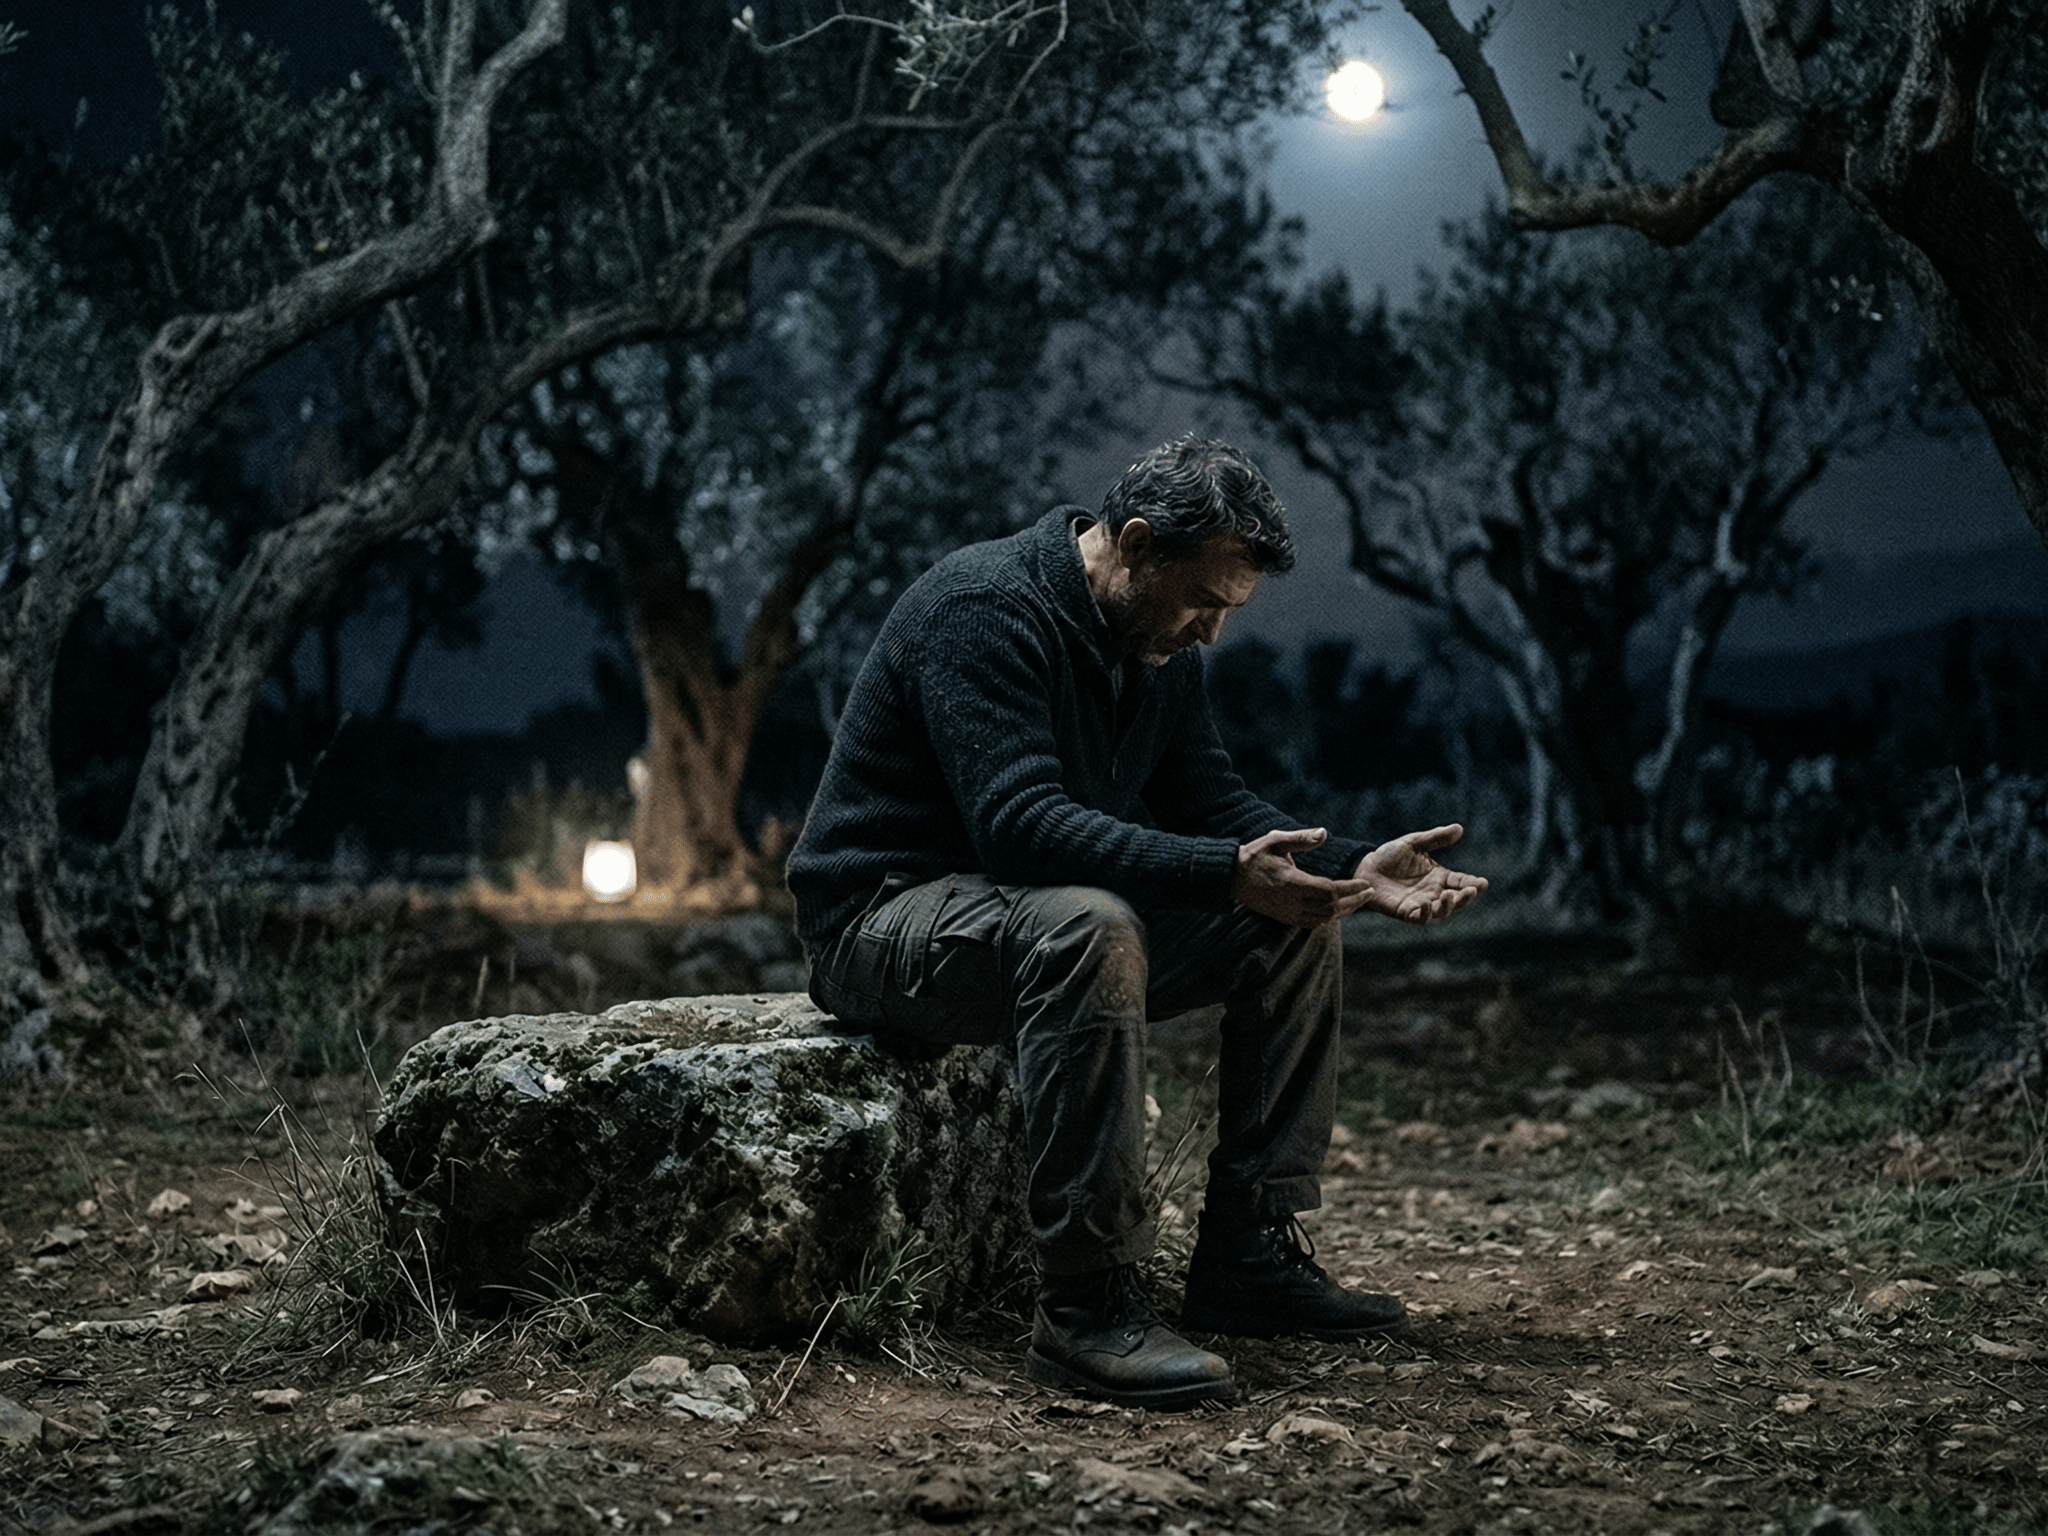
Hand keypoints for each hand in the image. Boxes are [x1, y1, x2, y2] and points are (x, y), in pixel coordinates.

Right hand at [1231, 827, 1375, 927]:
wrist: (1231, 877)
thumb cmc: (1254, 855)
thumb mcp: (1275, 840)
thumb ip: (1301, 839)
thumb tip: (1324, 833)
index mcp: (1291, 882)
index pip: (1329, 890)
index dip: (1351, 888)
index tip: (1366, 884)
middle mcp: (1291, 901)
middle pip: (1331, 908)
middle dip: (1354, 901)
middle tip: (1369, 893)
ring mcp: (1287, 912)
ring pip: (1323, 918)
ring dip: (1343, 911)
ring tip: (1357, 901)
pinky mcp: (1284, 918)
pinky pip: (1312, 923)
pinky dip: (1328, 918)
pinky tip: (1337, 909)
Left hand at [1354, 824, 1487, 925]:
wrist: (1366, 867)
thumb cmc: (1390, 855)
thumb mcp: (1414, 843)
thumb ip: (1435, 838)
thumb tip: (1459, 828)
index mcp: (1439, 876)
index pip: (1461, 881)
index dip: (1473, 883)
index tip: (1483, 883)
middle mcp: (1433, 892)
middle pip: (1455, 900)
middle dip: (1465, 897)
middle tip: (1472, 891)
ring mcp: (1420, 903)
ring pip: (1441, 912)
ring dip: (1448, 906)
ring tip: (1450, 896)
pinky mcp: (1405, 912)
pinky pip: (1419, 918)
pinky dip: (1425, 914)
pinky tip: (1427, 905)